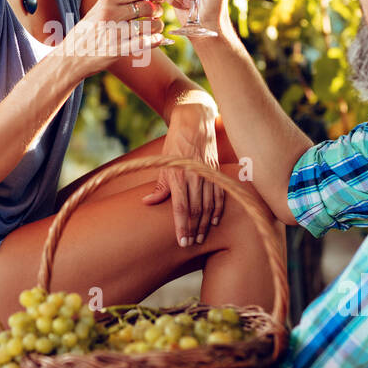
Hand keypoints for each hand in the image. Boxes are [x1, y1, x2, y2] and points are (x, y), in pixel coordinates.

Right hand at [61, 0, 165, 76]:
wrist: (70, 57)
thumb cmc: (86, 34)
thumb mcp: (98, 11)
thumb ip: (117, 4)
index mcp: (107, 1)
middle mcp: (110, 14)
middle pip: (146, 6)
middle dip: (157, 10)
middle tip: (158, 14)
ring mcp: (113, 32)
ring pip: (148, 25)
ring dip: (157, 26)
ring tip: (156, 28)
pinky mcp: (116, 50)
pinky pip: (143, 42)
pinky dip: (155, 40)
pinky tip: (159, 39)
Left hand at [141, 108, 225, 246]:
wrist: (193, 123)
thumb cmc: (175, 145)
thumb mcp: (163, 165)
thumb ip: (159, 187)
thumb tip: (147, 203)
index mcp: (178, 176)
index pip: (181, 208)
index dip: (182, 227)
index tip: (182, 242)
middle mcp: (194, 176)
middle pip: (196, 210)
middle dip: (193, 229)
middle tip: (191, 244)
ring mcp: (207, 174)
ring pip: (209, 205)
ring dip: (205, 224)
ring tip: (201, 237)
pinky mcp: (216, 171)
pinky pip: (220, 195)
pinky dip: (218, 209)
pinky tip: (214, 221)